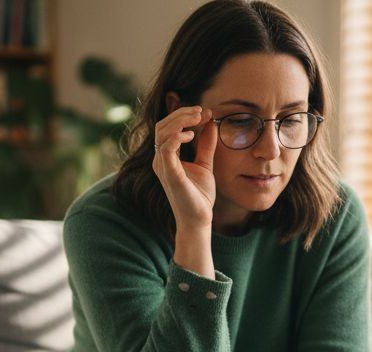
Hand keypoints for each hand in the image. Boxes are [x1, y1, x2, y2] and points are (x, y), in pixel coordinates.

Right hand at [152, 106, 217, 233]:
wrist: (199, 219)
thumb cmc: (199, 196)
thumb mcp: (205, 164)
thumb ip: (206, 145)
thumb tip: (211, 123)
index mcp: (166, 156)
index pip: (168, 127)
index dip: (185, 115)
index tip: (206, 113)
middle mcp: (160, 159)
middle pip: (163, 125)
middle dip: (182, 113)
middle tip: (203, 111)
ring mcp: (162, 166)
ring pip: (162, 132)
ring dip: (181, 120)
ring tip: (199, 118)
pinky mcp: (169, 173)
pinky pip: (166, 147)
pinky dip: (178, 136)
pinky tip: (192, 135)